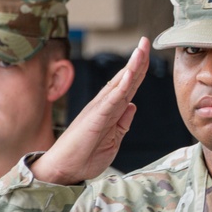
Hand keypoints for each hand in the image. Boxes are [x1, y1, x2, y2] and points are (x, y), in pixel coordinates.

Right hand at [31, 37, 150, 184]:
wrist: (64, 170)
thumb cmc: (85, 156)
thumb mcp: (113, 140)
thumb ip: (122, 124)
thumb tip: (132, 107)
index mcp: (110, 111)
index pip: (128, 86)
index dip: (139, 70)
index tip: (147, 53)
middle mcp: (104, 106)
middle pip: (125, 79)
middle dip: (137, 60)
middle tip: (146, 41)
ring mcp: (99, 110)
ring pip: (119, 84)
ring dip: (131, 67)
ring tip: (140, 49)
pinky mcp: (95, 118)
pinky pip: (111, 100)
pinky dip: (121, 86)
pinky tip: (130, 73)